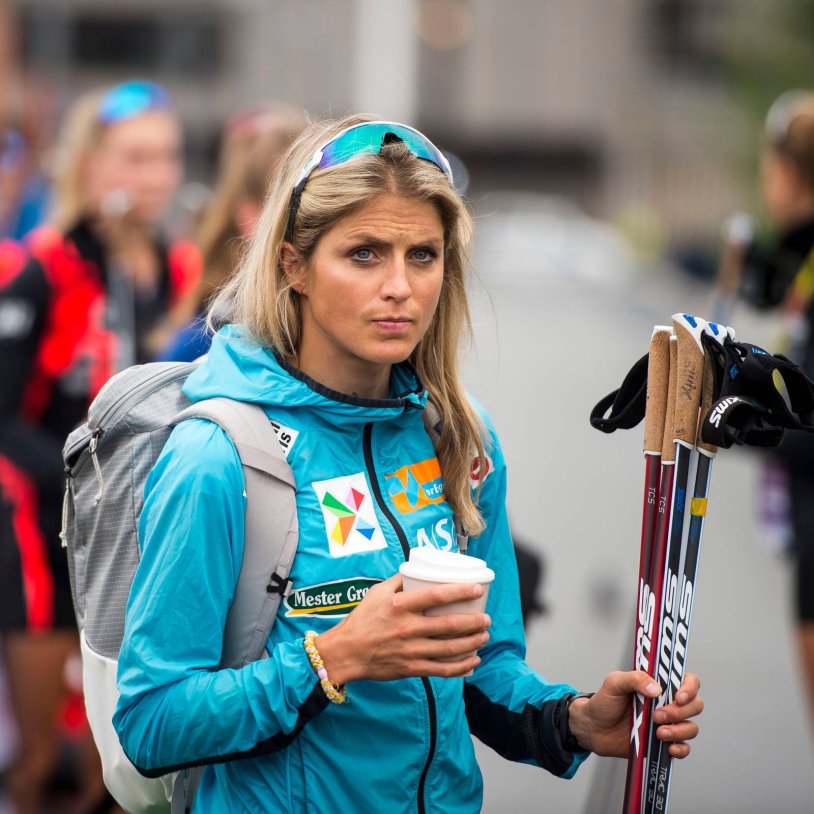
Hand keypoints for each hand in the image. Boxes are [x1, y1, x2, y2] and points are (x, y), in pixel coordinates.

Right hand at [314, 574, 490, 684]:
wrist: (346, 652)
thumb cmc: (362, 619)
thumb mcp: (377, 592)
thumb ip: (399, 581)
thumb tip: (419, 570)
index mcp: (400, 605)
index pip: (436, 596)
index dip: (460, 592)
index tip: (477, 589)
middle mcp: (407, 628)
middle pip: (449, 625)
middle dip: (474, 621)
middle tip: (486, 618)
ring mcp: (410, 650)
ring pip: (450, 649)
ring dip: (472, 642)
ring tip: (484, 636)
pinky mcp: (411, 668)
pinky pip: (442, 670)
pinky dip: (461, 667)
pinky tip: (473, 661)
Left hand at [567, 671, 702, 758]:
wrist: (593, 728)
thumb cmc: (604, 702)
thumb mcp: (614, 682)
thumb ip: (634, 678)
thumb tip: (656, 688)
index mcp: (659, 685)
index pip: (688, 681)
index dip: (689, 688)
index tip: (677, 696)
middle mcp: (667, 703)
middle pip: (695, 705)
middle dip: (680, 712)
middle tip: (657, 715)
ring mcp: (667, 724)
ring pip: (691, 727)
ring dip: (679, 731)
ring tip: (658, 732)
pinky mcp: (663, 743)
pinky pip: (684, 748)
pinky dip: (680, 749)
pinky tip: (668, 748)